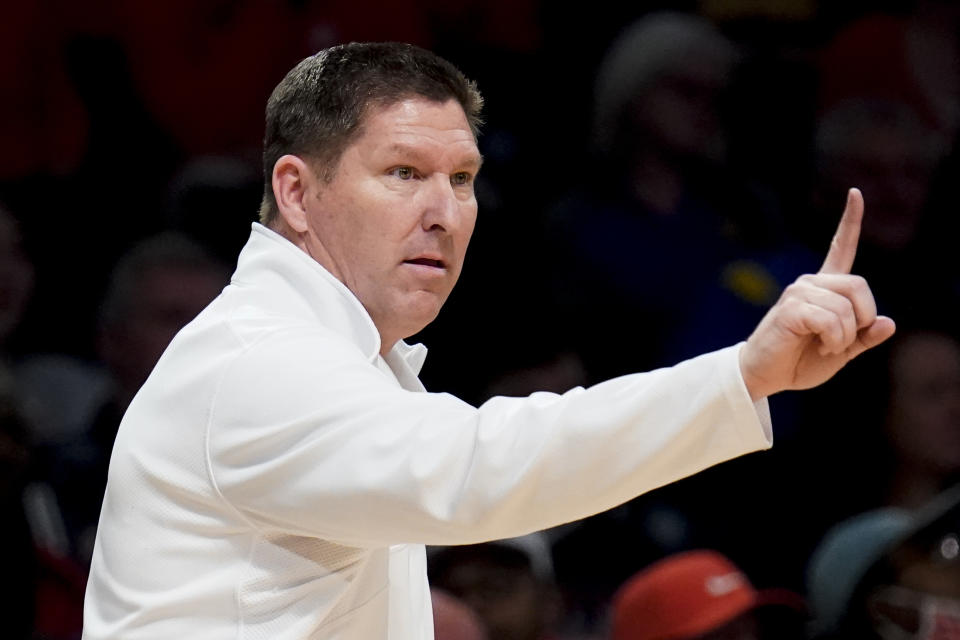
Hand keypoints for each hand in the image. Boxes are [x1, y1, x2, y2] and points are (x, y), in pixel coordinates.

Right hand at [739, 188, 895, 400]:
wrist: (764, 375)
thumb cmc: (798, 361)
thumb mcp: (841, 351)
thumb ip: (864, 338)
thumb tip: (888, 322)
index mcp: (823, 289)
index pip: (840, 248)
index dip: (850, 221)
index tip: (855, 193)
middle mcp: (810, 283)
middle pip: (859, 286)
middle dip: (862, 319)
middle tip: (844, 341)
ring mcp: (798, 293)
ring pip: (846, 309)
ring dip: (844, 337)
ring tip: (826, 347)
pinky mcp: (790, 308)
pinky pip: (831, 320)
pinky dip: (834, 340)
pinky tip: (820, 346)